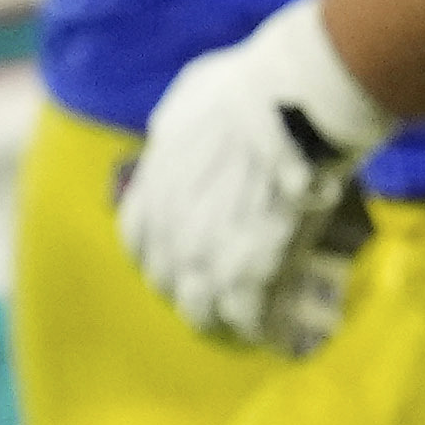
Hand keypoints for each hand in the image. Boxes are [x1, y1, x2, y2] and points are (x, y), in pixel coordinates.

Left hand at [119, 0, 395, 351]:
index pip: (137, 241)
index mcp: (152, 192)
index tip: (176, 255)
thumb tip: (167, 139)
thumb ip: (171, 132)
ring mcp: (210, 257)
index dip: (157, 253)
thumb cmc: (242, 90)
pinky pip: (251, 322)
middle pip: (166, 282)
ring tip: (243, 323)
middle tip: (217, 292)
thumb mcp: (185, 102)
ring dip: (220, 319)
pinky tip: (275, 334)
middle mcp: (172, 231)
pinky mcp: (255, 275)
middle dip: (188, 289)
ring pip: (202, 313)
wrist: (288, 105)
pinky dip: (262, 331)